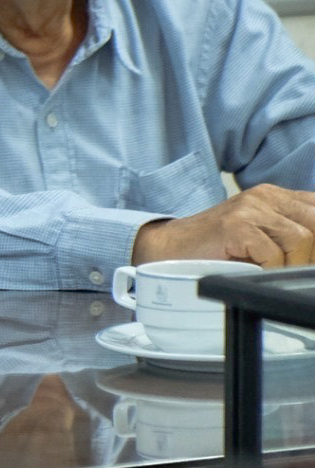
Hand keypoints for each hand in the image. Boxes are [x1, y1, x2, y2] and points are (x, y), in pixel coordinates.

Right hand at [132, 185, 314, 268]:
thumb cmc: (211, 247)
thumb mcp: (257, 233)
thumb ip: (287, 233)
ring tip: (269, 272)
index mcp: (273, 195)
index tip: (307, 257)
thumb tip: (313, 253)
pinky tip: (252, 272)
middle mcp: (264, 196)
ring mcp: (249, 209)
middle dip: (310, 254)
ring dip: (291, 264)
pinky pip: (274, 254)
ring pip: (302, 239)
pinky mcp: (236, 226)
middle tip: (291, 268)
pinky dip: (269, 271)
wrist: (167, 248)